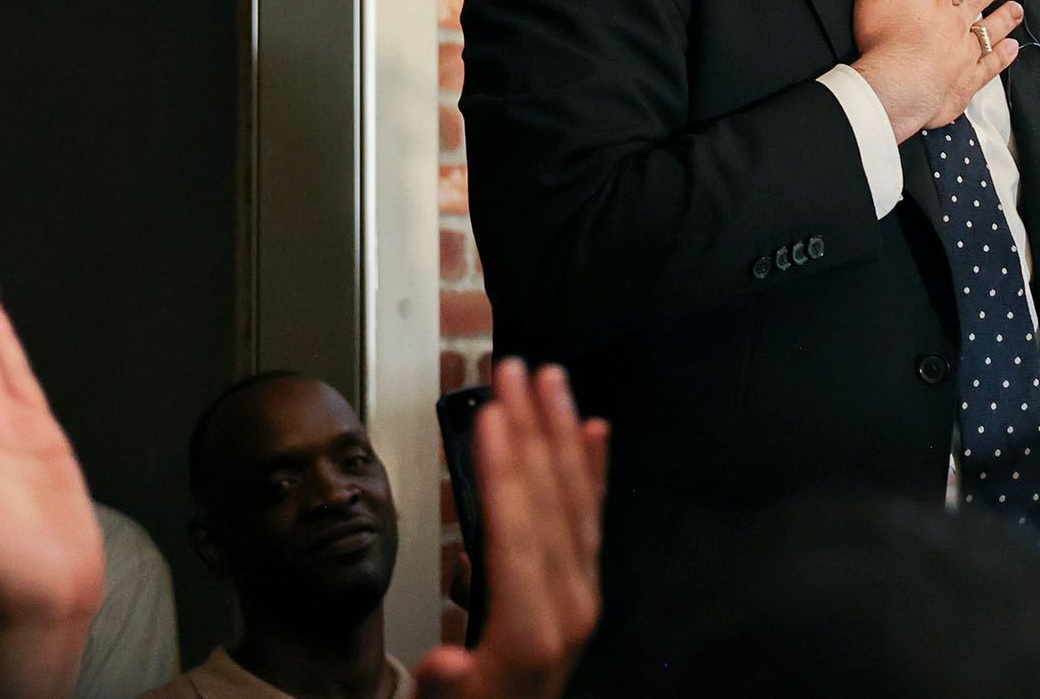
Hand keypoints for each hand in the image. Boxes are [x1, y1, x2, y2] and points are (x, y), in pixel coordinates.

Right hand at [416, 360, 609, 698]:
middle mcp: (569, 605)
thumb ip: (447, 682)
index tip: (493, 413)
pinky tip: (594, 430)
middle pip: (550, 501)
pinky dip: (594, 471)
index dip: (505, 468)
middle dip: (533, 431)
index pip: (518, 531)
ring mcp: (582, 593)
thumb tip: (445, 662)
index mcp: (532, 629)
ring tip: (552, 379)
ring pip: (575, 499)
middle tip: (516, 372)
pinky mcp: (584, 587)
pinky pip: (592, 517)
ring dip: (562, 435)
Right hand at [849, 0, 1022, 141]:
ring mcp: (966, 52)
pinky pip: (991, 65)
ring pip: (991, 30)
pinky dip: (1003, 57)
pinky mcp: (968, 80)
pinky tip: (1014, 50)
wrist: (899, 85)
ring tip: (1017, 10)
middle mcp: (956, 21)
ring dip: (1004, 18)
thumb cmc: (884, 36)